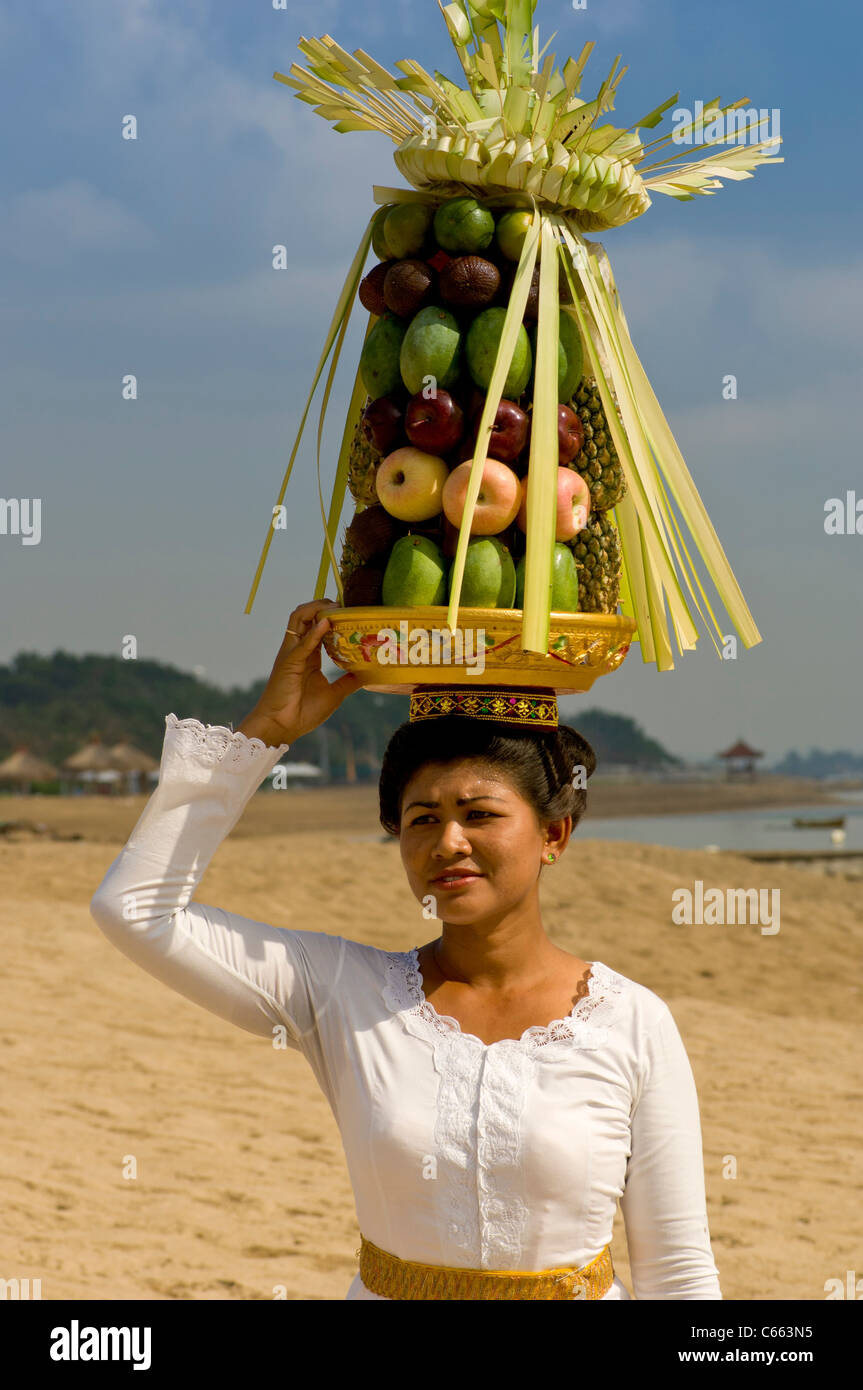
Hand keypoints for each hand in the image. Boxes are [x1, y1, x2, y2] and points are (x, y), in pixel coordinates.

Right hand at [238, 599, 358, 746]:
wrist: (282, 727)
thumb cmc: (302, 712)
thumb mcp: (333, 695)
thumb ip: (347, 682)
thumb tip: (366, 675)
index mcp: (307, 656)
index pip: (316, 626)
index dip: (330, 615)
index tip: (348, 609)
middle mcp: (297, 650)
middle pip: (305, 616)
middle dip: (322, 605)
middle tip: (343, 602)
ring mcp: (291, 654)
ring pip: (298, 619)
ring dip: (316, 609)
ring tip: (335, 605)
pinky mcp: (288, 663)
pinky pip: (301, 642)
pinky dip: (314, 632)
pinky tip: (327, 623)